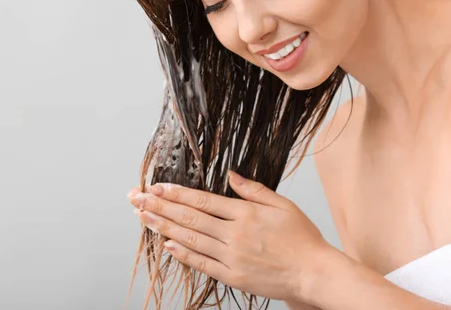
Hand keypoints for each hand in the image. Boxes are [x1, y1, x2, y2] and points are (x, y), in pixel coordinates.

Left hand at [127, 170, 330, 301]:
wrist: (313, 273)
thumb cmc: (302, 238)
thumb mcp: (283, 205)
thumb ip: (254, 189)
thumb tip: (231, 174)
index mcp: (246, 214)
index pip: (203, 200)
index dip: (176, 193)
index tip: (157, 187)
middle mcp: (234, 234)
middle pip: (189, 218)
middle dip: (160, 207)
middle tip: (137, 199)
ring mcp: (231, 256)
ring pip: (190, 239)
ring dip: (163, 227)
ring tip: (143, 217)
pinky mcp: (232, 276)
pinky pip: (201, 263)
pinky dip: (182, 254)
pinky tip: (166, 245)